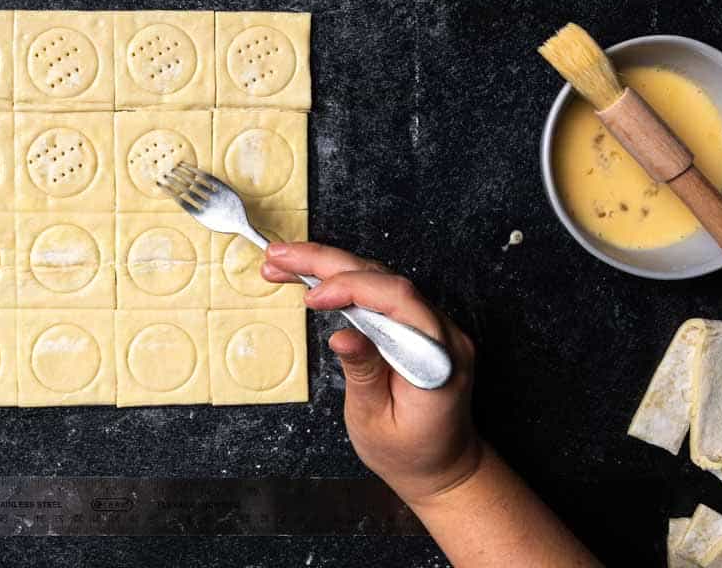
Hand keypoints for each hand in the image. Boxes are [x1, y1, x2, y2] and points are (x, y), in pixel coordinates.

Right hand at [262, 242, 481, 506]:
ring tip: (283, 262)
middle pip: (384, 279)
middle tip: (278, 256)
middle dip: (327, 262)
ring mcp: (433, 326)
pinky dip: (343, 282)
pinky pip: (380, 292)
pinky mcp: (416, 325)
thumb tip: (342, 336)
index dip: (353, 287)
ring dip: (329, 267)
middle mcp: (442, 333)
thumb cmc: (410, 452)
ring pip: (379, 279)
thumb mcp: (376, 421)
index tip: (313, 297)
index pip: (399, 300)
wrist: (443, 466)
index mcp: (438, 358)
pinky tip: (312, 277)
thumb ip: (363, 374)